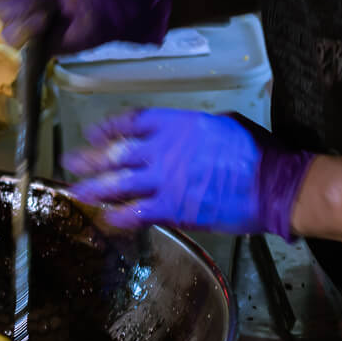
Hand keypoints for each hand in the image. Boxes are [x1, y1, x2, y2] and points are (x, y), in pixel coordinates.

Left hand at [62, 108, 314, 237]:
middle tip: (70, 163)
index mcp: (176, 123)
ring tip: (76, 191)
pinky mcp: (172, 208)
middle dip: (90, 158)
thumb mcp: (222, 124)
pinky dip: (118, 216)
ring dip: (94, 188)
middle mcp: (163, 148)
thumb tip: (186, 138)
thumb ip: (194, 131)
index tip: (94, 134)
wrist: (270, 183)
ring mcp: (164, 179)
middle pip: (116, 152)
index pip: (131, 121)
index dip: (109, 128)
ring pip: (118, 183)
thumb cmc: (255, 151)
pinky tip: (106, 219)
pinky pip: (136, 213)